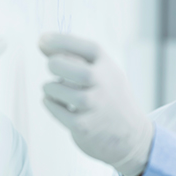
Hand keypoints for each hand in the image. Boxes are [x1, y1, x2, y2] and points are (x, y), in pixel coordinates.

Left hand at [39, 33, 153, 175]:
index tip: (42, 40)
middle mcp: (105, 85)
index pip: (88, 48)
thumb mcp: (106, 75)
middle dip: (55, 64)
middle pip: (74, 68)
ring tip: (53, 89)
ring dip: (50, 88)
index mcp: (110, 68)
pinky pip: (57, 110)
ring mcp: (95, 106)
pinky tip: (54, 103)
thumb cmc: (112, 100)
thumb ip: (80, 59)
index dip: (62, 41)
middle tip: (51, 66)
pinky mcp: (84, 126)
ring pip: (61, 90)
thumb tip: (43, 43)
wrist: (132, 136)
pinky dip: (51, 104)